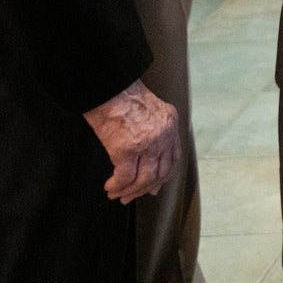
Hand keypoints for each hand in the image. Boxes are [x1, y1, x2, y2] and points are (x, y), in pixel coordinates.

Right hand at [82, 80, 178, 202]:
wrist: (109, 86)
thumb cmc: (121, 94)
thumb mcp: (148, 109)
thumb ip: (153, 130)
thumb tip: (145, 159)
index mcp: (170, 122)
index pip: (173, 157)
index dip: (163, 176)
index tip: (153, 187)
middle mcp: (163, 133)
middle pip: (160, 172)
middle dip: (144, 188)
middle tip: (130, 196)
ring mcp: (147, 142)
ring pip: (144, 179)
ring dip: (129, 191)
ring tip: (116, 194)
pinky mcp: (127, 149)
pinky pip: (124, 177)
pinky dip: (116, 186)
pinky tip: (110, 187)